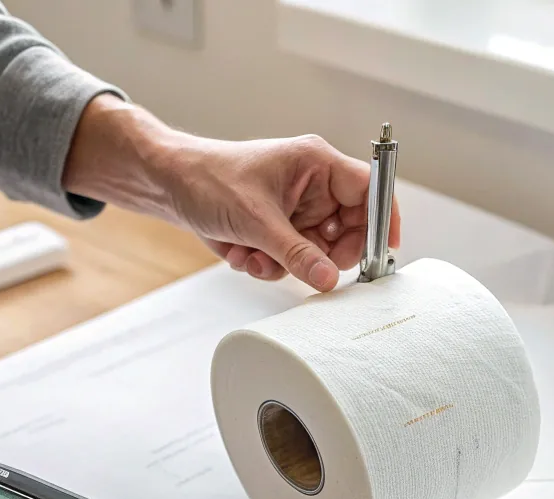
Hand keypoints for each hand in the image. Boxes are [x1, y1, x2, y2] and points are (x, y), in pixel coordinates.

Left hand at [63, 96, 399, 291]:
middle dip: (323, 256)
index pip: (370, 190)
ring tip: (255, 253)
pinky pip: (289, 262)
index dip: (383, 220)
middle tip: (307, 266)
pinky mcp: (277, 232)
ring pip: (315, 254)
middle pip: (348, 232)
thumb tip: (329, 279)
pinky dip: (266, 265)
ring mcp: (295, 211)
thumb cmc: (210, 180)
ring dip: (286, 264)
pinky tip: (241, 253)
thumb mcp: (257, 222)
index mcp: (317, 165)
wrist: (169, 187)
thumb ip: (298, 254)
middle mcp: (312, 188)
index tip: (384, 253)